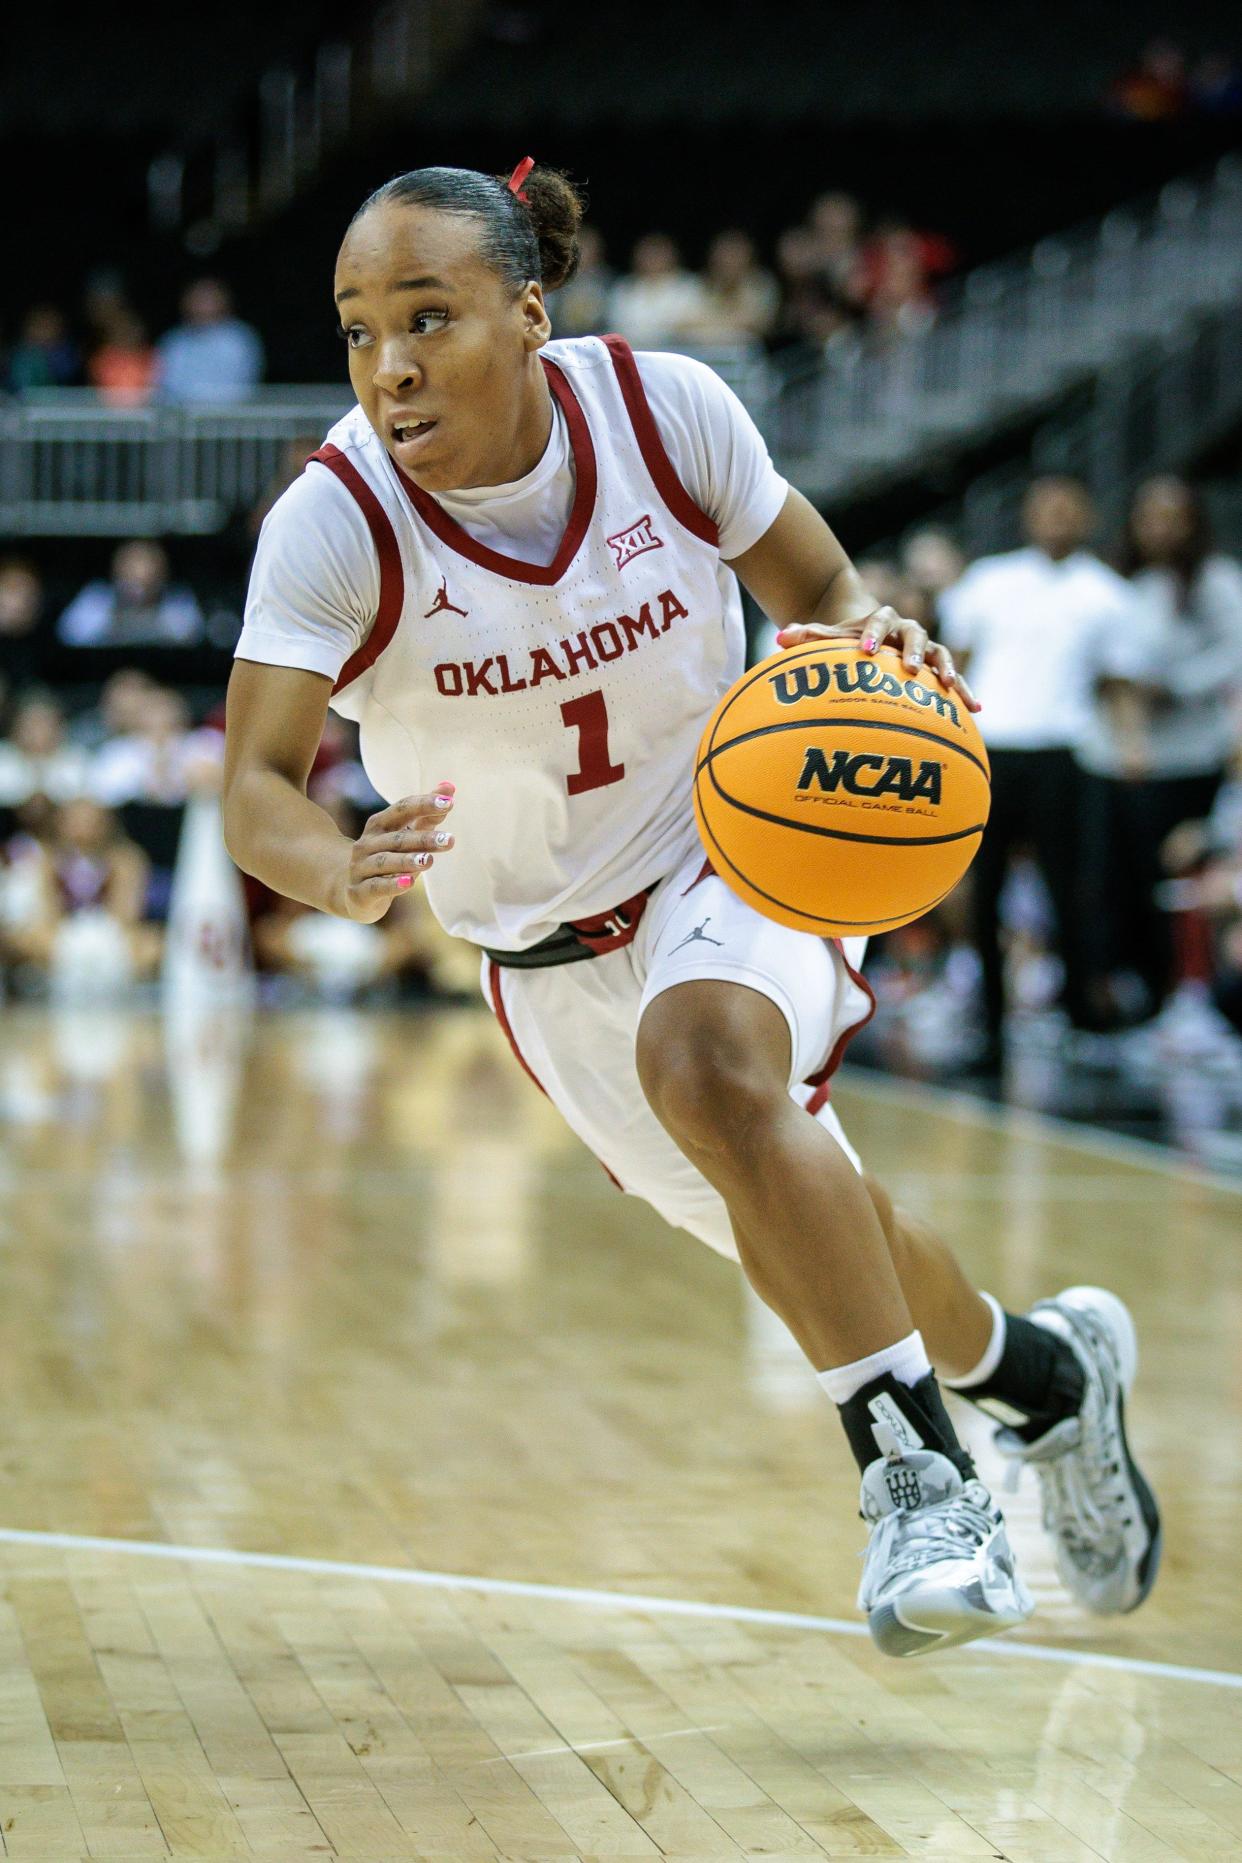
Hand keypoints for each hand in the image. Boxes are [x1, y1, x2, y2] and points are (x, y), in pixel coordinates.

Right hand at [336, 783, 454, 922]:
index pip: (402, 809)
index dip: (423, 804)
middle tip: (450, 840)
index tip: (449, 803)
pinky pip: (376, 887)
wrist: (354, 893)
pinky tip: (409, 884)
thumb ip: (427, 814)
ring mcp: (360, 868)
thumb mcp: (406, 836)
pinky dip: (392, 884)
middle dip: (424, 838)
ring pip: (386, 862)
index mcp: (379, 825)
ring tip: (429, 860)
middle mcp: (367, 844)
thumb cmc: (388, 858)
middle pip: (397, 838)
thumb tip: (450, 786)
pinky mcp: (359, 892)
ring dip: (408, 860)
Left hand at [776, 607, 978, 711]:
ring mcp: (926, 649)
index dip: (872, 633)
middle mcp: (907, 631)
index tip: (865, 649)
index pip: (878, 621)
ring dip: (945, 668)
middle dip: (913, 650)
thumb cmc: (849, 643)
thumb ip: (808, 637)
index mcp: (880, 620)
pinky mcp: (938, 669)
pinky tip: (976, 710)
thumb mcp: (830, 639)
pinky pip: (955, 679)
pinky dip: (965, 691)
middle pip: (914, 634)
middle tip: (911, 667)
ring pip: (941, 653)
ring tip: (948, 685)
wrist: (874, 638)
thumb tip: (780, 638)